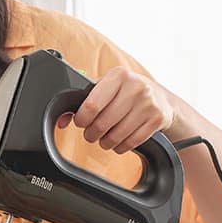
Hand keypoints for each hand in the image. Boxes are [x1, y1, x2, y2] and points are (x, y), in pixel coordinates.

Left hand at [59, 67, 177, 153]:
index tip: (81, 122)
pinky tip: (118, 142)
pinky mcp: (157, 119)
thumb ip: (83, 100)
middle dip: (92, 134)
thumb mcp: (106, 89)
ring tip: (104, 139)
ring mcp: (148, 103)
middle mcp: (135, 87)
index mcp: (118, 75)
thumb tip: (61, 120)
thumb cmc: (125, 93)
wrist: (160, 98)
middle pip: (102, 123)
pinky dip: (120, 147)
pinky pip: (131, 142)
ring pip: (116, 135)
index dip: (82, 119)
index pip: (92, 105)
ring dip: (105, 142)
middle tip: (91, 134)